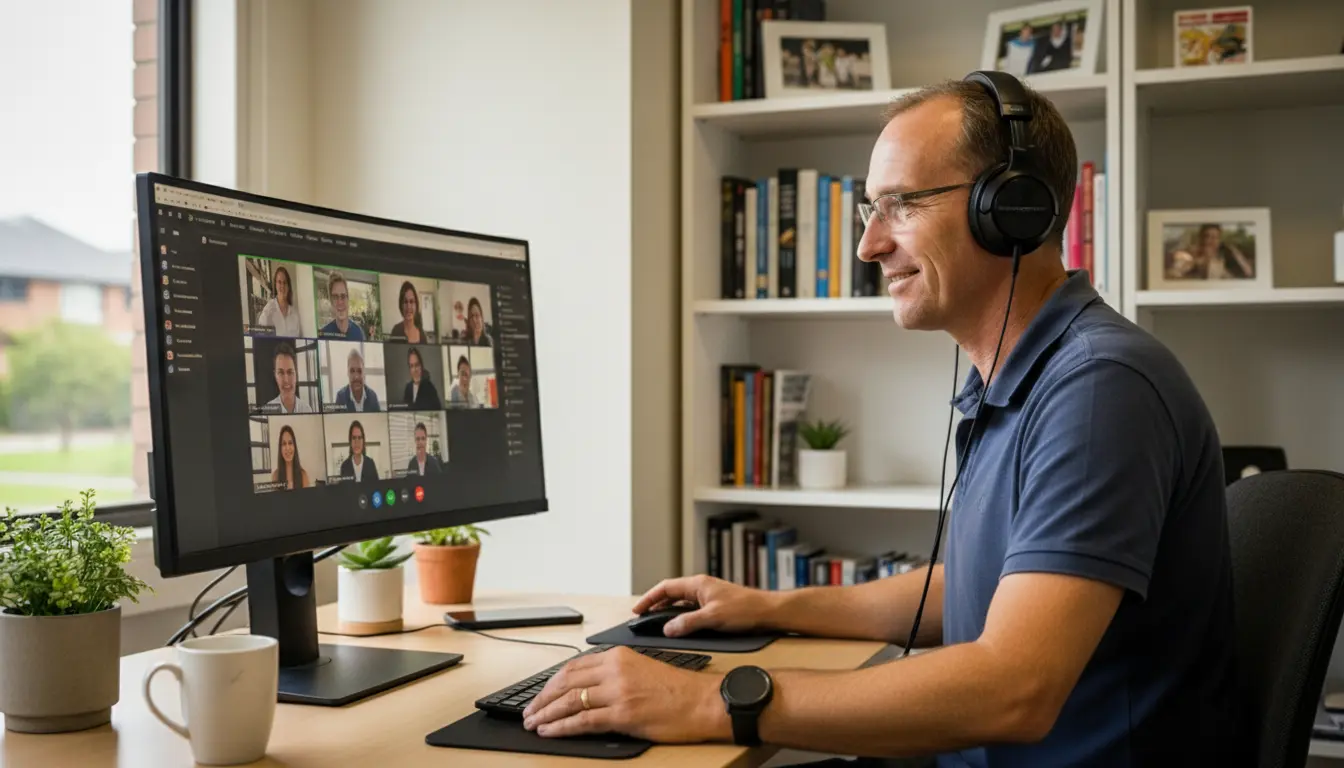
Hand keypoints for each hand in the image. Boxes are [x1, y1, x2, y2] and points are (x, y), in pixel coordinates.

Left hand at [521, 647, 728, 741]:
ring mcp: (618, 692)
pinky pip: (583, 720)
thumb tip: (588, 689)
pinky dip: (561, 727)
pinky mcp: (623, 714)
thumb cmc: (679, 691)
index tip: (540, 694)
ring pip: (570, 701)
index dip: (551, 682)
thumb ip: (615, 675)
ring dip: (546, 714)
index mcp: (619, 656)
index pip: (574, 666)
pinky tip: (550, 731)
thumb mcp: (642, 670)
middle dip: (542, 698)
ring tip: (533, 724)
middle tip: (529, 711)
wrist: (703, 702)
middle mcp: (615, 670)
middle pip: (566, 682)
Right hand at [633, 574, 775, 637]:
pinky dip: (681, 616)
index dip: (649, 598)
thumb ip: (688, 623)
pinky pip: (692, 608)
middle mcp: (702, 587)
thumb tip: (667, 629)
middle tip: (643, 617)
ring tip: (657, 622)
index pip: (666, 588)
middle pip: (672, 593)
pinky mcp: (716, 605)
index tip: (637, 610)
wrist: (768, 612)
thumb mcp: (712, 618)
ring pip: (682, 601)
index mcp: (698, 584)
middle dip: (656, 604)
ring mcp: (709, 595)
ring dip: (668, 611)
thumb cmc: (745, 610)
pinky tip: (680, 626)